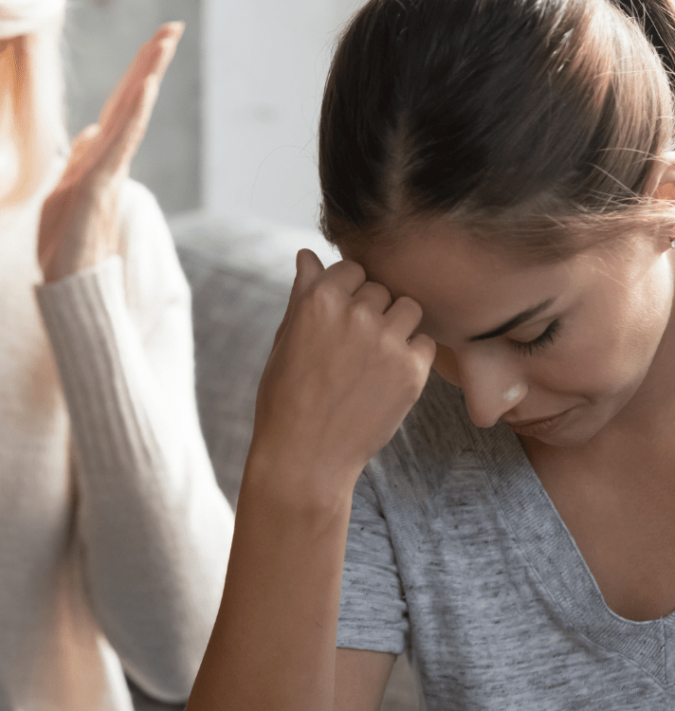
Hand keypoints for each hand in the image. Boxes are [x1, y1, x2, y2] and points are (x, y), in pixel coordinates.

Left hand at [38, 22, 182, 282]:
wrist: (67, 289)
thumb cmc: (65, 248)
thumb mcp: (63, 193)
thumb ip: (79, 161)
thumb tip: (88, 131)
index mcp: (99, 161)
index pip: (119, 109)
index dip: (135, 75)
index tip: (155, 41)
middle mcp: (108, 162)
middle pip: (131, 103)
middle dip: (150, 64)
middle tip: (172, 27)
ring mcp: (107, 174)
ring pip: (130, 116)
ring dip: (146, 77)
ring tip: (164, 43)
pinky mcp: (98, 188)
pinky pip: (118, 143)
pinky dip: (133, 114)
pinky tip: (144, 88)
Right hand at [247, 250, 434, 505]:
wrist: (305, 456)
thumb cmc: (286, 396)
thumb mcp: (285, 339)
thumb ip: (303, 293)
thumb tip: (307, 254)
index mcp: (318, 299)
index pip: (351, 269)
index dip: (346, 294)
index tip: (337, 322)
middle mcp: (354, 313)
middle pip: (381, 289)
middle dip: (371, 311)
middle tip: (351, 350)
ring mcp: (386, 340)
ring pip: (408, 309)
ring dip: (396, 327)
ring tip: (372, 360)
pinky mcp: (411, 370)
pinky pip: (425, 342)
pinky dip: (411, 356)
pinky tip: (385, 379)